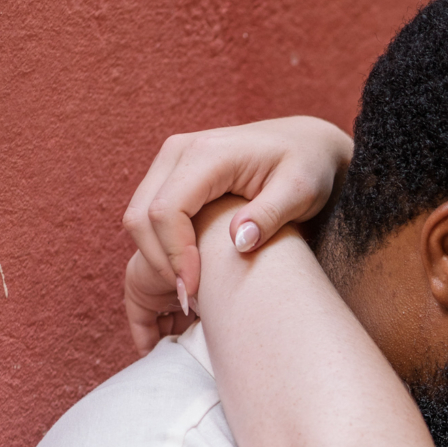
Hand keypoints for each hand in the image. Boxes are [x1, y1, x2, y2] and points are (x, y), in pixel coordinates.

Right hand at [122, 117, 351, 354]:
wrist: (304, 143)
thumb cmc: (308, 167)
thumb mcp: (301, 191)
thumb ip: (269, 214)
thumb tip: (238, 241)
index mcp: (208, 154)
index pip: (167, 210)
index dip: (175, 256)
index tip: (196, 293)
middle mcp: (179, 152)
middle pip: (142, 217)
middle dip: (161, 265)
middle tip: (193, 303)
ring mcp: (171, 162)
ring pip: (139, 219)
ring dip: (157, 260)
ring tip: (193, 293)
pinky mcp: (172, 176)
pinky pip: (149, 217)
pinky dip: (160, 250)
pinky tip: (191, 275)